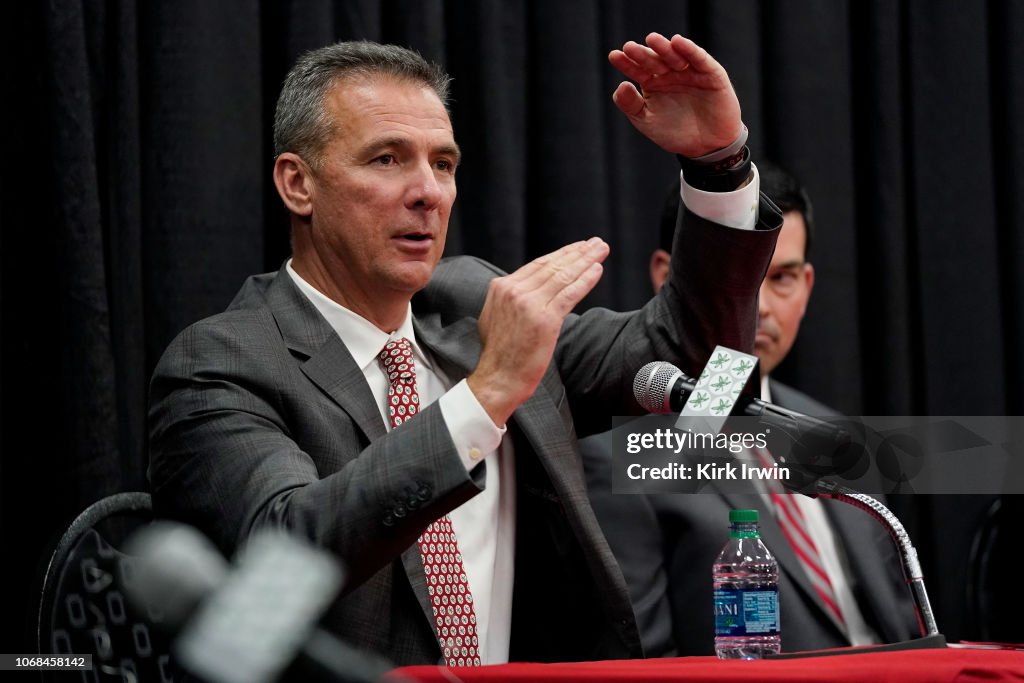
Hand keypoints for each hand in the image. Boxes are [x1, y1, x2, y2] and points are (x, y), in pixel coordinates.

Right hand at [468, 238, 608, 426]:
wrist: (498, 378)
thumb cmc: (499, 353)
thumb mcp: (496, 316)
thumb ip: (510, 299)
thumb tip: (526, 288)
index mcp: (501, 288)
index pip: (537, 265)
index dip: (561, 254)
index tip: (577, 248)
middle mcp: (514, 291)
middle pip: (552, 266)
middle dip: (578, 252)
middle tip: (596, 243)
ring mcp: (529, 304)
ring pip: (563, 276)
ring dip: (586, 260)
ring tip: (601, 250)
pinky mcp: (545, 319)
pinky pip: (570, 293)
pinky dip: (585, 280)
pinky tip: (597, 270)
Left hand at [609, 32, 741, 157]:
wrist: (706, 147)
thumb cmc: (675, 133)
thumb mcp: (647, 121)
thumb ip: (631, 105)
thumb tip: (620, 85)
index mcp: (653, 83)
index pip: (637, 70)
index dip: (626, 63)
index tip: (614, 56)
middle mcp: (670, 73)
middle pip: (654, 60)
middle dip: (642, 54)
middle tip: (629, 47)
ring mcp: (690, 72)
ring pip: (675, 56)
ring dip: (663, 48)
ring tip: (651, 39)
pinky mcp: (711, 73)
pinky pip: (700, 59)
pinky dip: (689, 49)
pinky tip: (677, 42)